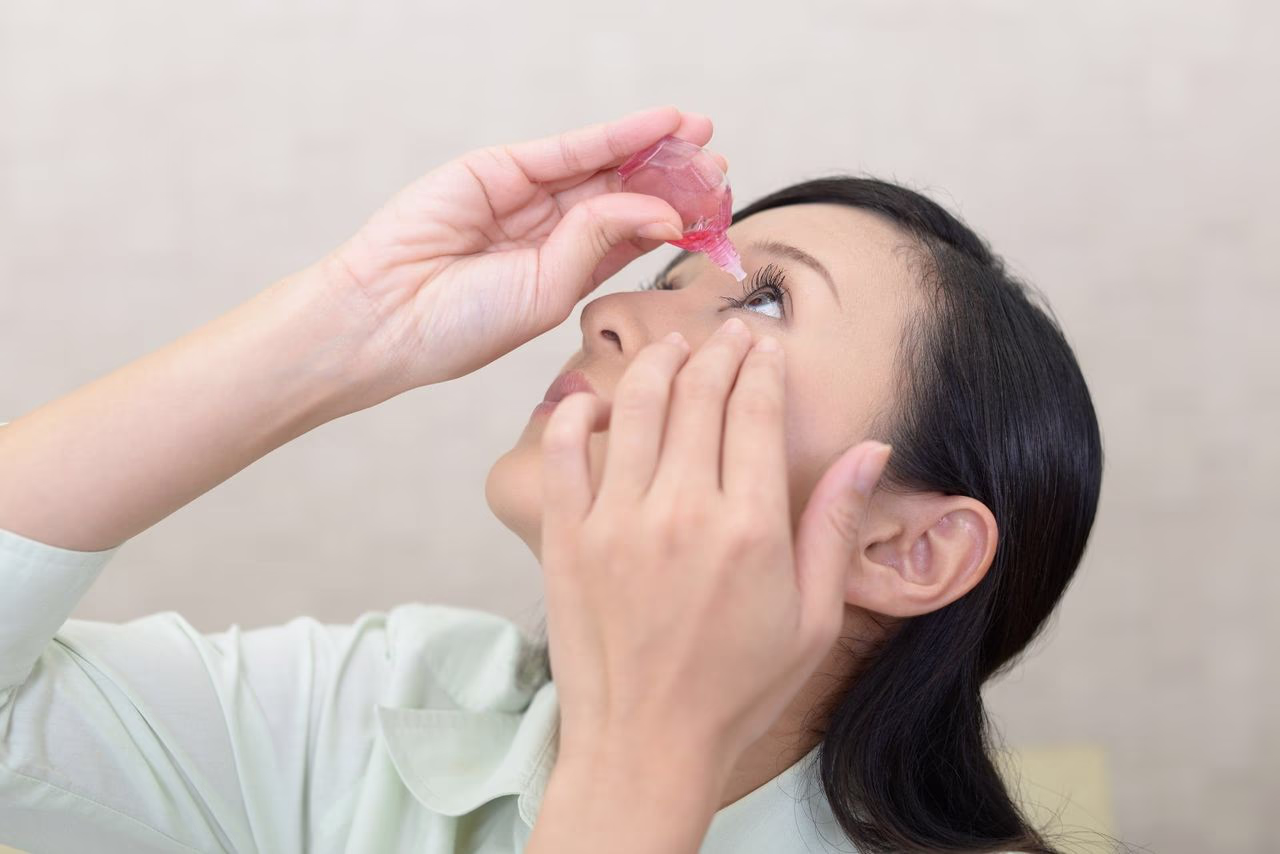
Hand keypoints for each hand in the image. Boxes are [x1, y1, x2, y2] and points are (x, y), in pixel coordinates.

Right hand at [318, 105, 725, 395]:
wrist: (386, 315)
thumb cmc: (459, 327)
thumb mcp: (549, 291)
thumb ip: (601, 241)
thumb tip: (664, 207)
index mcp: (563, 274)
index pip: (630, 237)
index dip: (674, 219)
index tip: (716, 209)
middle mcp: (548, 232)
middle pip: (623, 195)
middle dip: (671, 177)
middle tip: (718, 164)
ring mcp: (525, 198)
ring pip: (602, 166)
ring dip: (654, 148)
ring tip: (702, 133)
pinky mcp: (501, 168)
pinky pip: (570, 148)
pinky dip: (617, 134)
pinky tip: (661, 123)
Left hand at [538, 316, 892, 775]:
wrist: (644, 744)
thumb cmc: (736, 689)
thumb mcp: (812, 617)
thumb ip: (835, 525)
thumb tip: (872, 449)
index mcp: (750, 527)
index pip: (755, 409)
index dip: (761, 364)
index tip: (764, 345)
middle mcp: (682, 511)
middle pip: (698, 393)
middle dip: (718, 350)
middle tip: (727, 335)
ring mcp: (617, 521)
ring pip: (636, 407)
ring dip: (658, 364)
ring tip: (674, 350)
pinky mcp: (566, 538)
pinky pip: (561, 451)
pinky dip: (574, 413)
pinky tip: (594, 400)